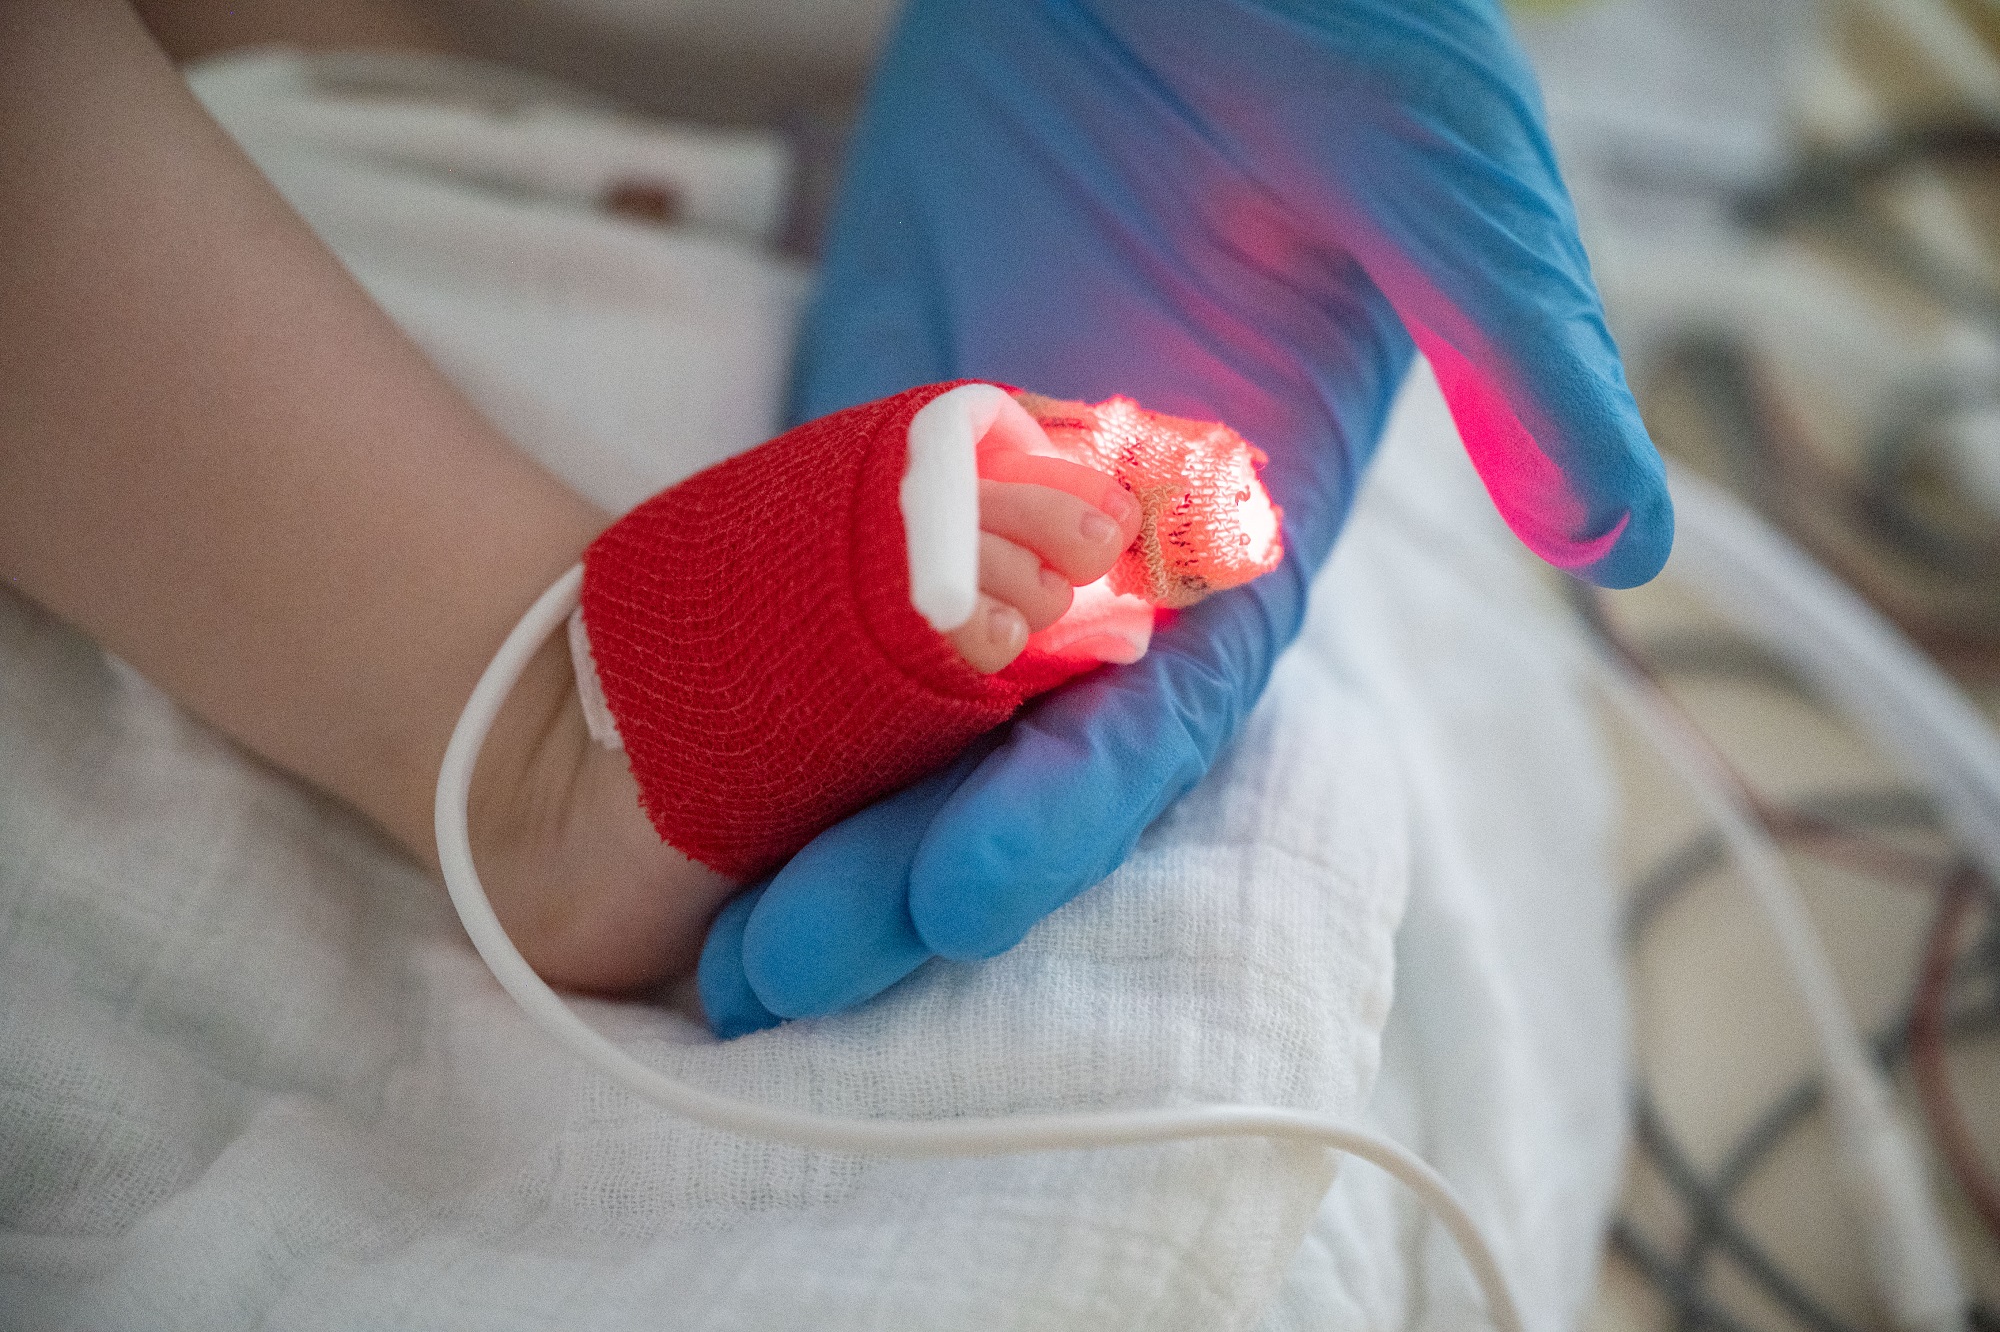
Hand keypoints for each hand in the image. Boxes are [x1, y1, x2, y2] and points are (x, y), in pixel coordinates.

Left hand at [698, 0, 1671, 1034]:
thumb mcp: (1438, 176)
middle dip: (888, 862)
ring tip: (677, 906)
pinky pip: (800, 557)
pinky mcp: (880, 422)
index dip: (1063, 818)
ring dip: (791, 794)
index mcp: (1247, 533)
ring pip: (878, 686)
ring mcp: (981, 494)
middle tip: (759, 976)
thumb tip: (1629, 547)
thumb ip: (1512, 349)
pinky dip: (734, 651)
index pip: (1156, 719)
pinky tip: (645, 726)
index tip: (952, 903)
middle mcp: (1112, 548)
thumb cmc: (1337, 35)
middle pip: (996, 749)